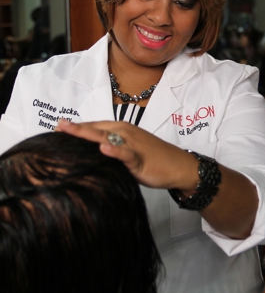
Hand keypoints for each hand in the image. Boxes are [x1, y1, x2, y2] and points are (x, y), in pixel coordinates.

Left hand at [56, 119, 197, 189]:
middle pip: (97, 129)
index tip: (58, 129)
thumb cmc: (154, 159)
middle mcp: (126, 133)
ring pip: (107, 138)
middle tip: (58, 126)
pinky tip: (104, 148)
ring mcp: (133, 144)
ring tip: (70, 130)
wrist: (179, 166)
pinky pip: (127, 154)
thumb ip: (111, 150)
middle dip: (77, 128)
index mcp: (122, 130)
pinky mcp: (140, 158)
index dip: (77, 128)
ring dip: (88, 134)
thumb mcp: (128, 152)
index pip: (95, 127)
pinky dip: (115, 151)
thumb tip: (91, 154)